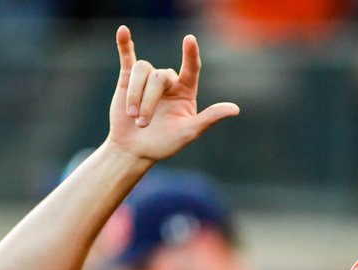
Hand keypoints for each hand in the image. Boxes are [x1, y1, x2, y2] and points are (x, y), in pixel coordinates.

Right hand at [108, 26, 238, 162]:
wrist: (134, 150)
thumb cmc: (164, 144)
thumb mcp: (189, 133)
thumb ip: (209, 118)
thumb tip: (235, 109)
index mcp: (185, 91)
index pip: (191, 68)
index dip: (191, 54)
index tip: (189, 40)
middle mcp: (168, 82)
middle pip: (159, 77)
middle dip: (149, 101)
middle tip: (142, 124)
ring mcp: (148, 80)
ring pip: (142, 70)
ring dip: (135, 93)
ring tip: (131, 115)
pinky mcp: (127, 80)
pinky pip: (128, 58)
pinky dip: (124, 45)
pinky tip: (122, 31)